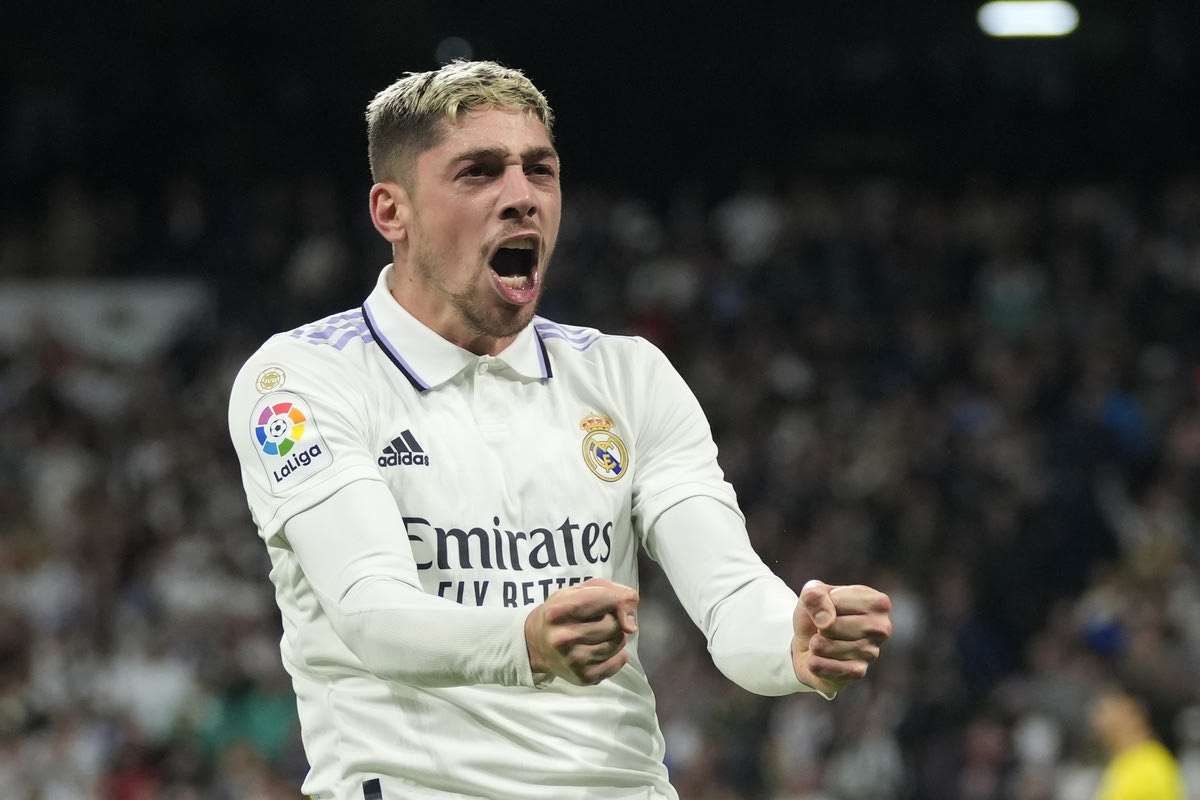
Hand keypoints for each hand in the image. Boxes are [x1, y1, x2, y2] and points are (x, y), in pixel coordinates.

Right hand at [525, 577, 639, 685]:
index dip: (619, 598)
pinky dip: (617, 653)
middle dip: (613, 619)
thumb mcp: (574, 592)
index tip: (615, 601)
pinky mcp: (584, 677)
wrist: (535, 645)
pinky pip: (619, 661)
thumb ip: (608, 591)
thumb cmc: (559, 613)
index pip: (607, 599)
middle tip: (598, 620)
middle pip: (615, 624)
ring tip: (598, 634)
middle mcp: (564, 638)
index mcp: (559, 612)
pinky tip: (601, 648)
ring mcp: (574, 660)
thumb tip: (630, 621)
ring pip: (619, 642)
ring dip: (616, 635)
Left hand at [792, 579, 891, 695]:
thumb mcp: (812, 592)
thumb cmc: (818, 613)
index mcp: (878, 603)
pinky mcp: (857, 673)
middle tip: (826, 628)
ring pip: (822, 646)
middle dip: (818, 626)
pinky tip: (824, 659)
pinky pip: (819, 665)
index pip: (835, 601)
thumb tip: (827, 622)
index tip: (830, 607)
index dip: (821, 603)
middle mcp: (881, 628)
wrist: (810, 644)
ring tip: (825, 642)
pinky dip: (813, 662)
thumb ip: (815, 595)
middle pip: (830, 626)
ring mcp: (871, 653)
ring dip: (815, 644)